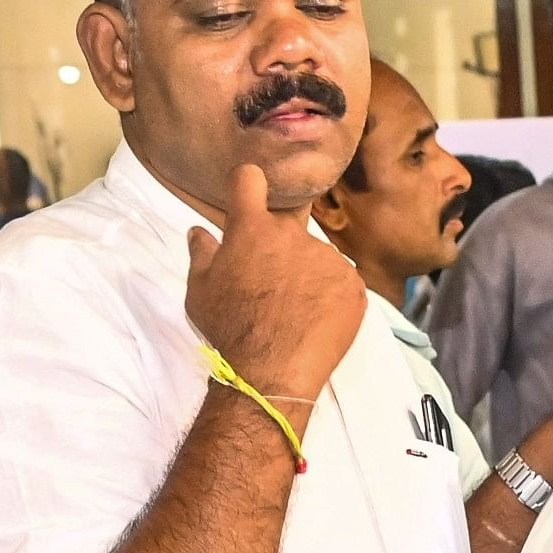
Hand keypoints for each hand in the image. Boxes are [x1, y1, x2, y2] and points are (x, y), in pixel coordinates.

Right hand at [184, 161, 365, 403]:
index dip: (248, 186)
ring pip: (316, 256)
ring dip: (307, 273)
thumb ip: (202, 253)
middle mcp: (293, 234)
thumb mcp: (200, 291)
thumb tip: (198, 231)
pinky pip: (341, 281)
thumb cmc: (229, 330)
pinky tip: (318, 321)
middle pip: (288, 226)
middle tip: (272, 282)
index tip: (250, 200)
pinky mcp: (354, 284)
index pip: (250, 179)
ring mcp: (328, 258)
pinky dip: (332, 296)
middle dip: (280, 246)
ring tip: (296, 311)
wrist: (272, 373)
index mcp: (251, 228)